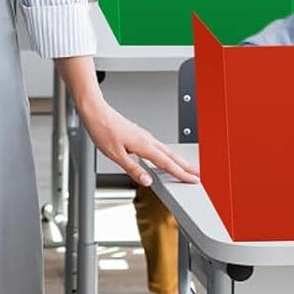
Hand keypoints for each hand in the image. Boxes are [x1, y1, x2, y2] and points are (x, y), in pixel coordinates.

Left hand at [77, 98, 198, 186]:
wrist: (95, 112)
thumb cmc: (102, 130)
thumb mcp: (115, 155)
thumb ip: (133, 169)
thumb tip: (147, 181)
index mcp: (143, 145)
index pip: (166, 163)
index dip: (180, 173)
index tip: (192, 180)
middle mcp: (146, 139)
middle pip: (171, 155)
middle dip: (186, 166)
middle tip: (198, 174)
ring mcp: (144, 135)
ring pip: (166, 150)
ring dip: (178, 159)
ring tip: (187, 167)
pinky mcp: (139, 134)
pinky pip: (158, 146)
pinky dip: (166, 153)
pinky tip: (164, 157)